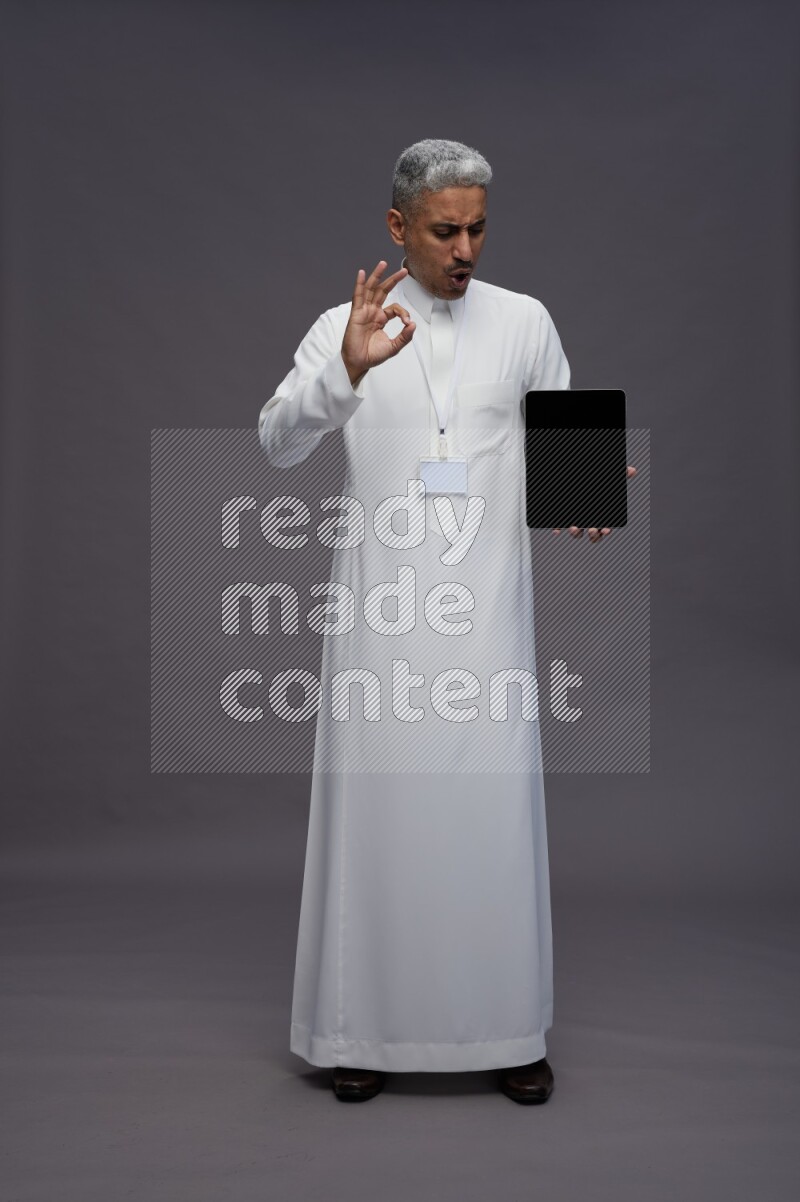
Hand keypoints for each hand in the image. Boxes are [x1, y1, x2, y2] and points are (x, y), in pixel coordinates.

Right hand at [341, 261, 415, 385]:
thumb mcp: (394, 346)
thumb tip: (413, 324)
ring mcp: (364, 311)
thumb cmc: (372, 355)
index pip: (395, 308)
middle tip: (404, 271)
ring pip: (371, 289)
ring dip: (377, 276)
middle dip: (393, 280)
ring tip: (383, 263)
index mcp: (381, 318)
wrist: (359, 363)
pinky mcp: (356, 314)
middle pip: (383, 291)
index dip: (403, 312)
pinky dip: (359, 284)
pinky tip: (361, 274)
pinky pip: (358, 296)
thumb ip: (404, 337)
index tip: (407, 322)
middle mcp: (373, 312)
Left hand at [552, 465, 636, 542]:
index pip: (605, 528)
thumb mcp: (605, 476)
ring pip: (576, 533)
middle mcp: (589, 521)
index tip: (605, 529)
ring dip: (575, 533)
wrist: (571, 475)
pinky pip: (559, 527)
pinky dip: (557, 529)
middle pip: (593, 534)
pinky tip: (557, 530)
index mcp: (601, 516)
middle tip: (591, 529)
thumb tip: (632, 470)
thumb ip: (620, 474)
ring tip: (574, 527)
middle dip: (593, 535)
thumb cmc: (593, 479)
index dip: (606, 531)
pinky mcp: (562, 518)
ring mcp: (575, 520)